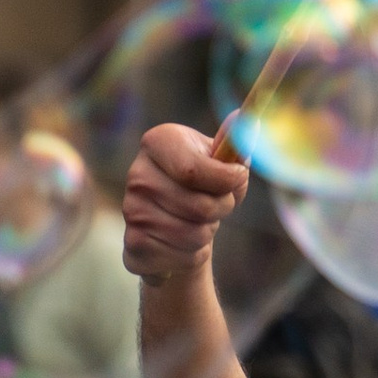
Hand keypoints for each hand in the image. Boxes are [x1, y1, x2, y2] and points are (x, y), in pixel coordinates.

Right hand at [122, 124, 248, 283]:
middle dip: (223, 208)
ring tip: (201, 221)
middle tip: (220, 203)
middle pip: (200, 207)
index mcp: (158, 142)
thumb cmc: (206, 184)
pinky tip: (184, 242)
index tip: (238, 177)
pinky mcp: (133, 244)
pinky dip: (195, 254)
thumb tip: (246, 120)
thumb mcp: (222, 159)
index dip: (226, 180)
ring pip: (194, 235)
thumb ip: (235, 143)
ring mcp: (132, 210)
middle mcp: (138, 174)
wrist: (177, 221)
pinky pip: (184, 257)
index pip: (193, 170)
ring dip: (209, 232)